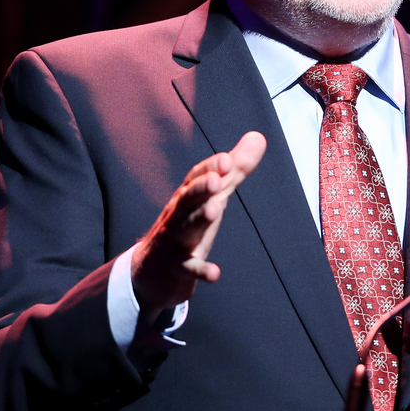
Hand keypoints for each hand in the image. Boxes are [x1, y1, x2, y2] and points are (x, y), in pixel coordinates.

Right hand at [131, 131, 266, 322]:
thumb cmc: (187, 224)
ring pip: (186, 228)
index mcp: (188, 195)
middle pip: (188, 198)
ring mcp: (176, 241)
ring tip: (214, 210)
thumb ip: (236, 169)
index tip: (227, 160)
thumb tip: (259, 137)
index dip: (210, 168)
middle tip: (217, 179)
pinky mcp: (178, 268)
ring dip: (199, 219)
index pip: (196, 177)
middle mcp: (179, 215)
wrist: (151, 270)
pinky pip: (189, 269)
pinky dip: (200, 270)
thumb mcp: (213, 196)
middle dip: (201, 188)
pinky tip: (214, 273)